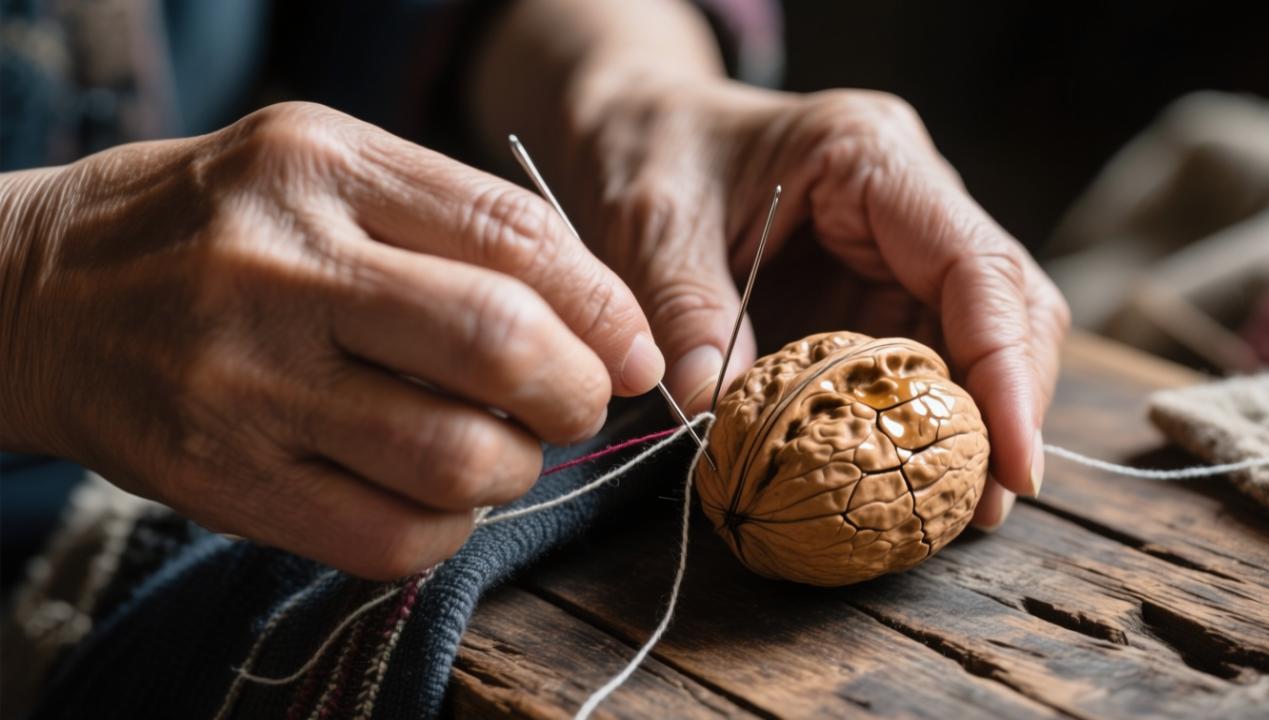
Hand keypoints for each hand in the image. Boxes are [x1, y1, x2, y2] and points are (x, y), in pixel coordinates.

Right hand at [0, 102, 664, 578]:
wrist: (45, 295)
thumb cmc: (220, 226)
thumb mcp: (327, 169)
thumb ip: (459, 223)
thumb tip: (603, 319)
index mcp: (323, 168)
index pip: (515, 237)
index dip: (605, 306)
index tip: (632, 350)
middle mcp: (280, 269)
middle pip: (498, 346)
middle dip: (577, 392)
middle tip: (577, 402)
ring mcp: (244, 383)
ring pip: (454, 459)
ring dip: (516, 469)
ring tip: (499, 448)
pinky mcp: (221, 480)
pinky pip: (388, 538)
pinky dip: (449, 528)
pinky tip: (438, 497)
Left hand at [563, 77, 1068, 529]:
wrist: (637, 125)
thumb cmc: (650, 149)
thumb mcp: (651, 223)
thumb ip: (686, 311)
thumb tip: (716, 414)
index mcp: (872, 156)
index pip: (977, 267)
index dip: (1005, 369)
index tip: (1012, 464)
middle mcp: (909, 201)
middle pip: (1007, 307)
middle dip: (1006, 409)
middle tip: (986, 508)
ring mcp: (898, 247)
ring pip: (975, 340)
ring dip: (969, 424)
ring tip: (955, 512)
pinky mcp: (872, 289)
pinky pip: (916, 359)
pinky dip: (915, 420)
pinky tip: (902, 476)